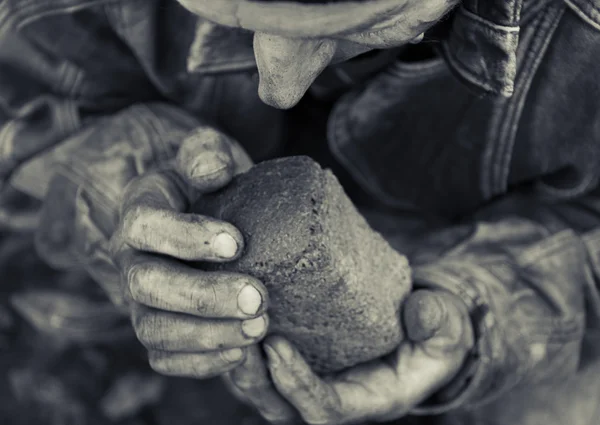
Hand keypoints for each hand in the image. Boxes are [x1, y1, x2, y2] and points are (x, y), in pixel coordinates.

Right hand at [110, 127, 269, 377]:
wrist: (210, 215)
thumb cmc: (212, 184)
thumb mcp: (208, 155)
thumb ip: (206, 154)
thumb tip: (213, 171)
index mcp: (140, 212)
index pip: (145, 226)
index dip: (185, 237)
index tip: (238, 243)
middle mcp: (131, 260)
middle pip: (147, 285)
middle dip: (204, 297)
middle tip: (259, 298)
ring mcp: (141, 301)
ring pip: (154, 329)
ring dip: (207, 335)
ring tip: (259, 329)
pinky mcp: (159, 329)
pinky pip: (164, 359)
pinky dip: (200, 363)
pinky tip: (242, 355)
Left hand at [226, 290, 473, 423]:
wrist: (417, 330)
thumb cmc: (432, 334)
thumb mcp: (446, 328)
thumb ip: (438, 322)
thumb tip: (418, 310)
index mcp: (367, 400)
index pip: (325, 411)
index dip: (298, 385)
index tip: (276, 345)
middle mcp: (333, 399)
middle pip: (280, 408)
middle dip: (255, 378)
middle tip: (240, 335)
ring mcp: (311, 383)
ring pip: (262, 390)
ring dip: (239, 363)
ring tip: (226, 323)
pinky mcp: (298, 362)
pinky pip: (260, 367)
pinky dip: (240, 346)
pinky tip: (229, 313)